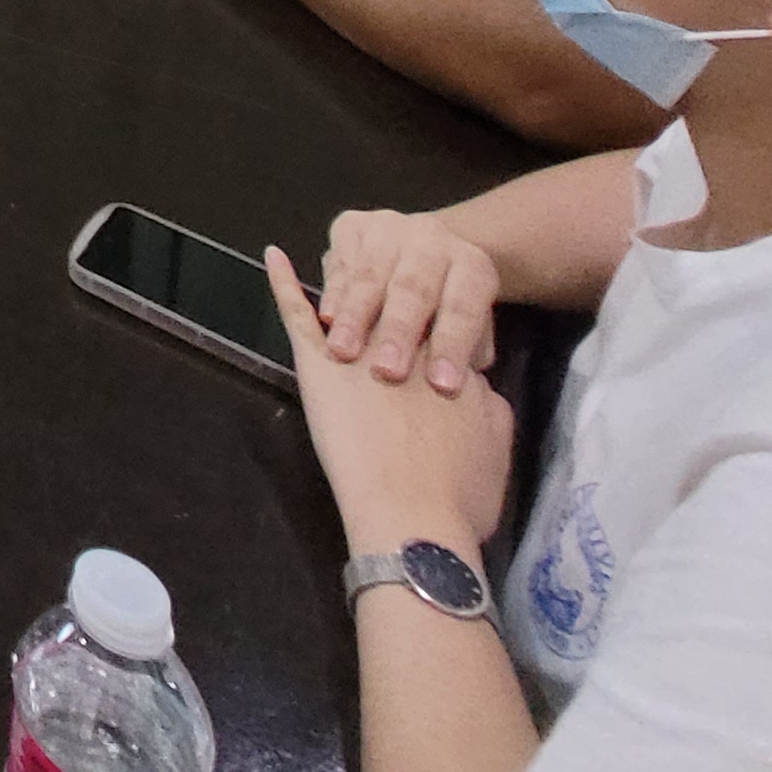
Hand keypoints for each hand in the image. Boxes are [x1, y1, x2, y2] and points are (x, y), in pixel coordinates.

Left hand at [267, 247, 511, 553]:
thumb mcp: (496, 443)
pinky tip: (274, 257)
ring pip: (349, 303)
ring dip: (346, 285)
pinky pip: (298, 315)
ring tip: (339, 261)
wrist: (414, 514)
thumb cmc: (459, 494)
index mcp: (450, 362)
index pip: (442, 327)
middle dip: (394, 302)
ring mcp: (359, 349)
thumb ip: (488, 407)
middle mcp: (406, 345)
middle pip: (397, 307)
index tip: (433, 332)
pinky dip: (285, 285)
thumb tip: (478, 391)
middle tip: (386, 301)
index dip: (435, 329)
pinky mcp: (319, 364)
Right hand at [311, 209, 501, 392]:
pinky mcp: (353, 225)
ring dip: (356, 316)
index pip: (463, 308)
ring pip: (371, 275)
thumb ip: (467, 354)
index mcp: (471, 267)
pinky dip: (334, 293)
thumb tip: (465, 385)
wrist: (422, 250)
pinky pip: (341, 262)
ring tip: (344, 352)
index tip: (443, 385)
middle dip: (399, 331)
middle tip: (388, 371)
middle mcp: (433, 240)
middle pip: (415, 288)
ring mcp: (391, 228)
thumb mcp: (470, 328)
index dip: (452, 346)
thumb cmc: (445, 307)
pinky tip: (328, 319)